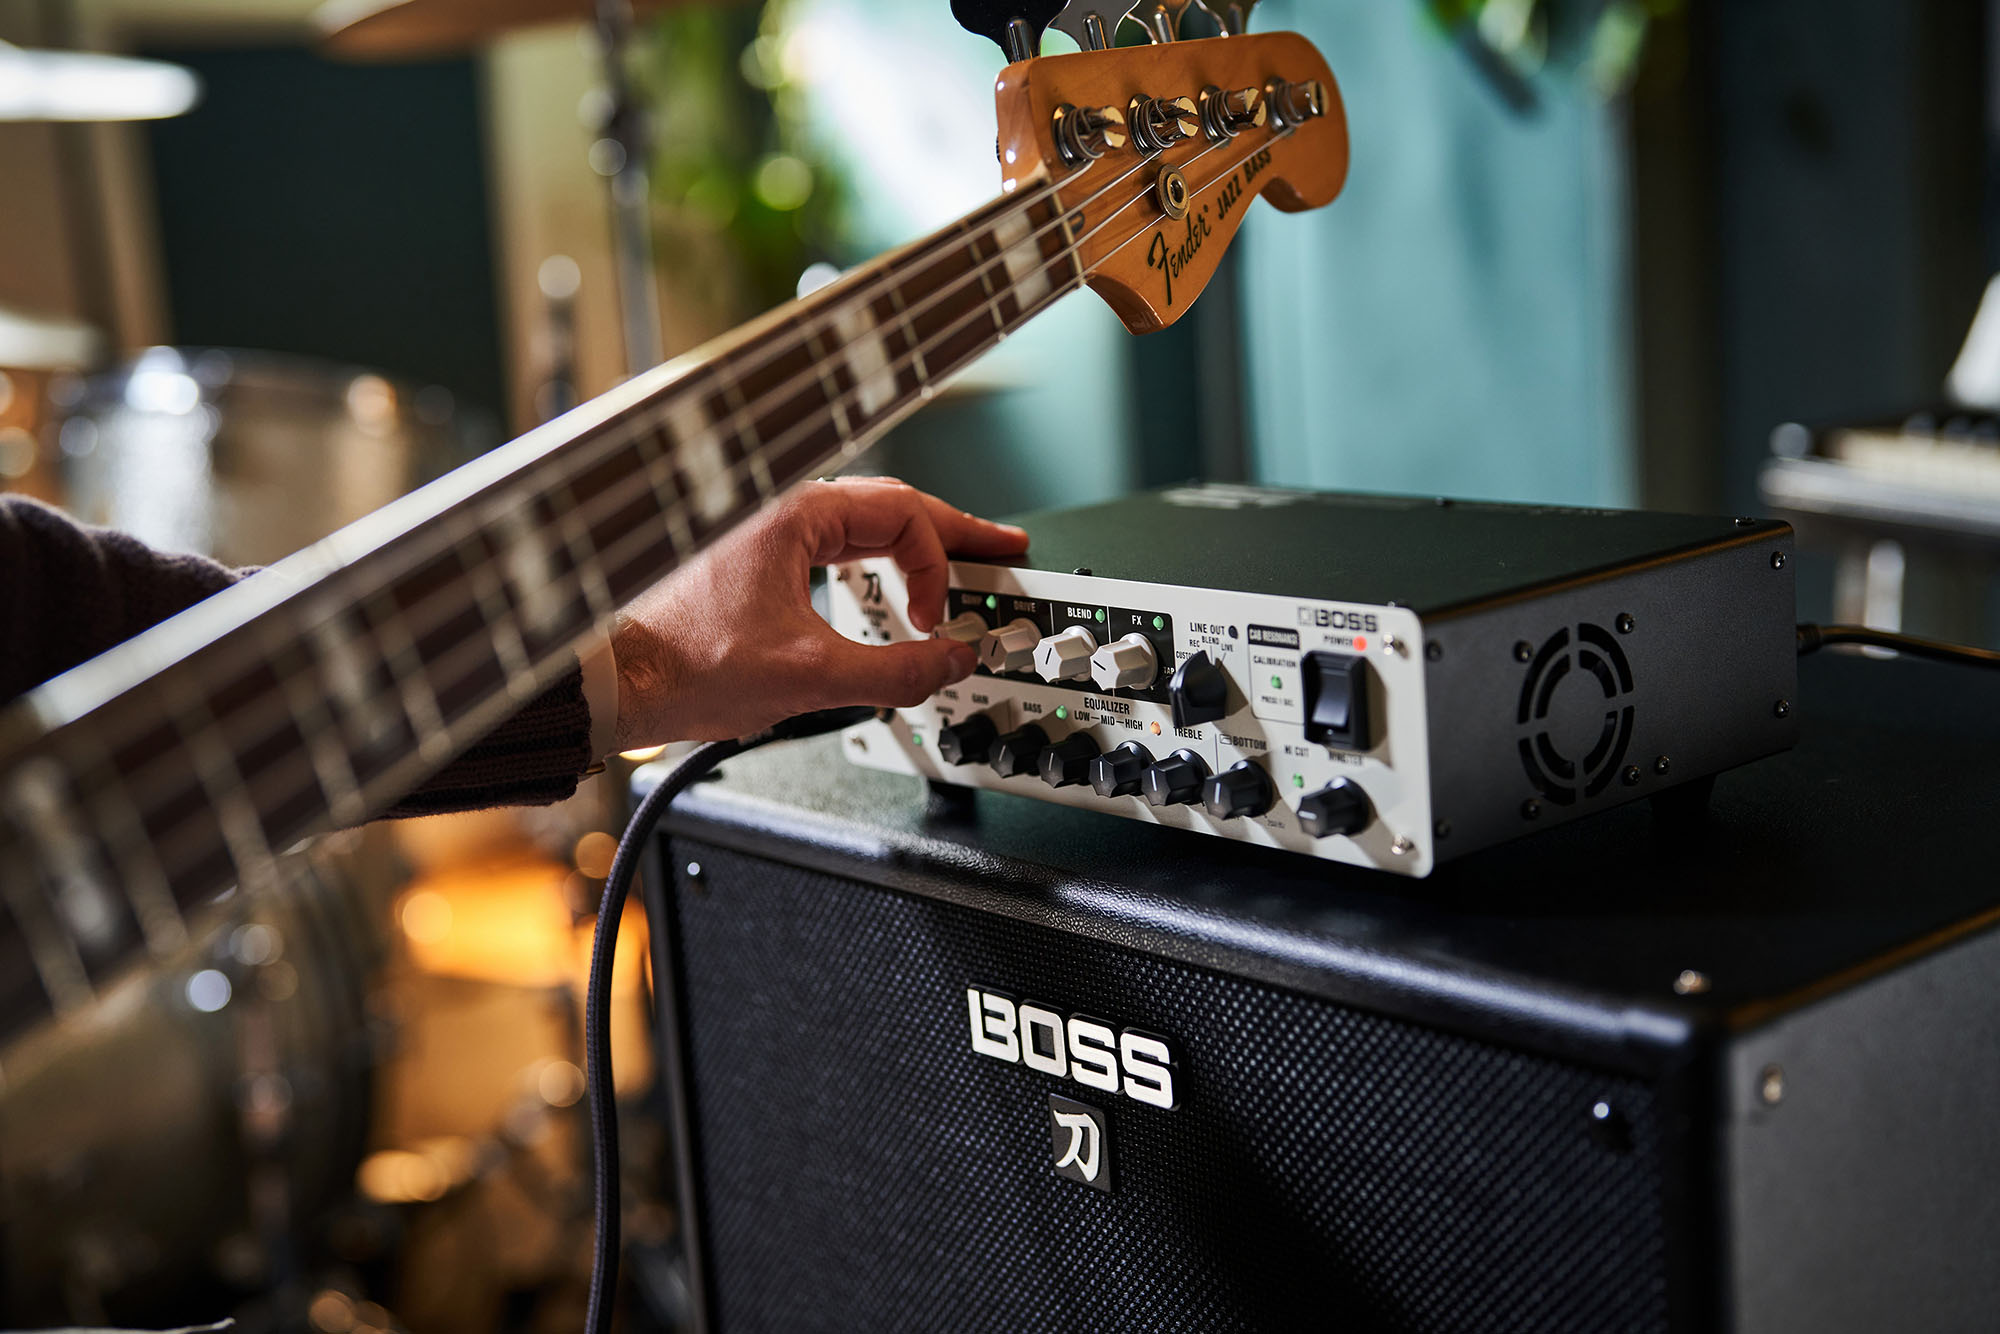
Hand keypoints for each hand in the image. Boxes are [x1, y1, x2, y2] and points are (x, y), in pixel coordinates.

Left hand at [610, 477, 1028, 746]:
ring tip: (960, 563)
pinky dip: (875, 566)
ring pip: (861, 528)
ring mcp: (764, 536)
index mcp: (794, 514)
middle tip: (1003, 549)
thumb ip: (895, 671)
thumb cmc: (683, 665)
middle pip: (891, 508)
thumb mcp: (809, 676)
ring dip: (914, 549)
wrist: (616, 683)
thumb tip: (951, 662)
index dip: (938, 568)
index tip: (939, 621)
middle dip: (952, 534)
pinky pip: (833, 551)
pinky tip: (889, 586)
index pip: (903, 515)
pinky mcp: (753, 566)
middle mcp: (779, 511)